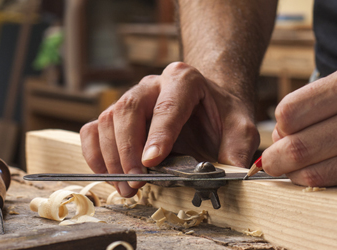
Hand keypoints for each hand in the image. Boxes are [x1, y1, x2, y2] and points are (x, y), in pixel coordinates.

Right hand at [80, 62, 258, 196]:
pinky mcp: (117, 114)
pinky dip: (95, 155)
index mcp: (184, 80)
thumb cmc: (223, 114)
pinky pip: (94, 130)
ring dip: (111, 158)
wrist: (210, 103)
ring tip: (126, 188)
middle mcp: (153, 84)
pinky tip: (109, 176)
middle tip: (135, 182)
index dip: (157, 135)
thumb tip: (231, 174)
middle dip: (128, 151)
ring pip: (107, 121)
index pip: (167, 106)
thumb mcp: (242, 128)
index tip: (151, 162)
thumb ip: (238, 149)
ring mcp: (131, 97)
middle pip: (128, 111)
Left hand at [262, 51, 336, 192]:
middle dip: (275, 159)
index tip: (282, 130)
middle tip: (273, 160)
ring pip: (318, 176)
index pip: (291, 113)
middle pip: (298, 150)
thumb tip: (286, 129)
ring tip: (297, 168)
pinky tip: (329, 172)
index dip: (279, 126)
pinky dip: (329, 183)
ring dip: (297, 175)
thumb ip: (325, 97)